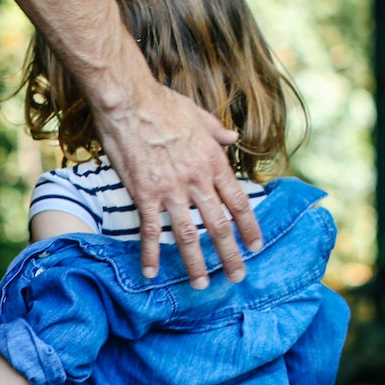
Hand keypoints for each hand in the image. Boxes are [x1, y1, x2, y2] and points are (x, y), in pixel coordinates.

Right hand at [93, 72, 263, 287]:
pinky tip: (151, 271)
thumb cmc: (162, 103)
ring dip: (196, 263)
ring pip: (188, 234)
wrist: (129, 100)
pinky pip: (150, 229)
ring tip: (200, 285)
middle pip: (218, 225)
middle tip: (237, 277)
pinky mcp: (144, 193)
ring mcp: (171, 189)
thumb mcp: (198, 114)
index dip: (249, 227)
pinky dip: (150, 252)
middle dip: (230, 255)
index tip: (256, 246)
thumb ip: (217, 131)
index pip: (238, 202)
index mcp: (213, 161)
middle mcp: (197, 179)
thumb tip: (232, 136)